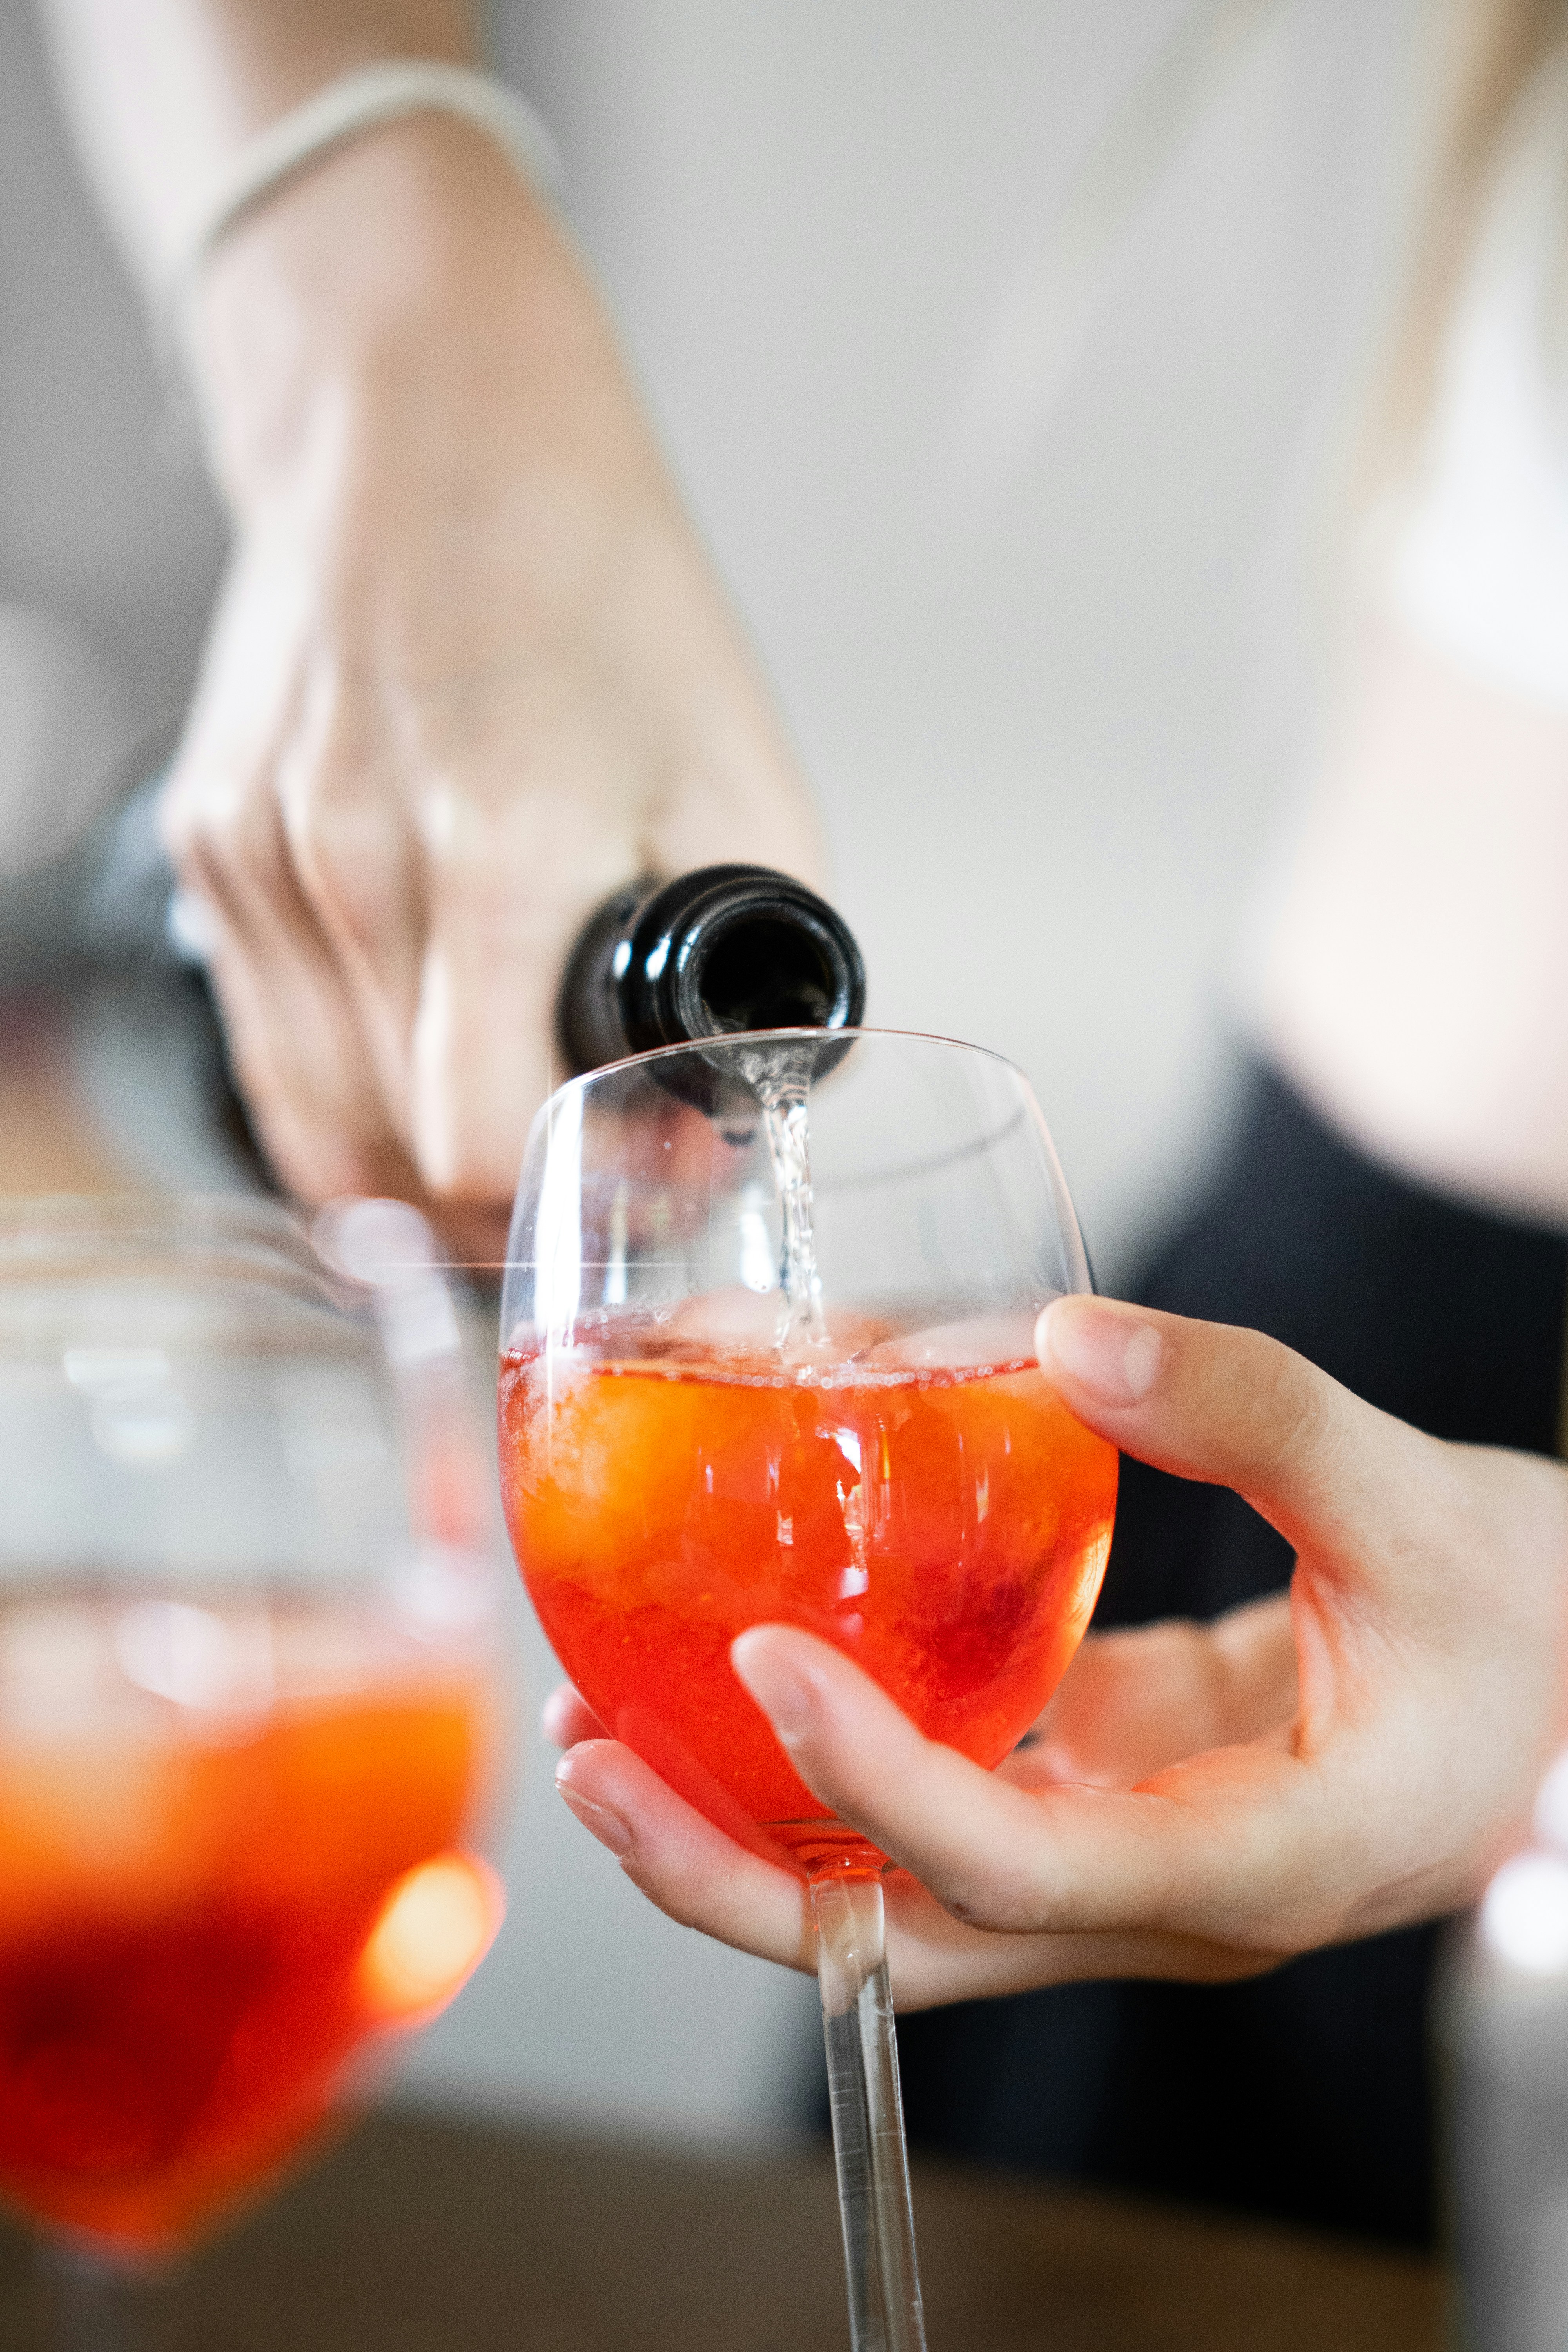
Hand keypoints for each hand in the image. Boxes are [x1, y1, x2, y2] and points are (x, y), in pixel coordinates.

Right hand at [161, 116, 823, 1223]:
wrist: (425, 431)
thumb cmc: (598, 591)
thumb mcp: (741, 782)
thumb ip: (747, 977)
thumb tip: (713, 1128)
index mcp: (501, 851)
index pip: (487, 1144)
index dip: (576, 1195)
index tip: (640, 1177)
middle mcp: (351, 870)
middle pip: (403, 1164)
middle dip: (513, 1201)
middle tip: (592, 1171)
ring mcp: (258, 865)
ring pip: (323, 1133)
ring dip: (423, 1172)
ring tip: (513, 1133)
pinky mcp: (211, 854)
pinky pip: (272, 1054)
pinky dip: (350, 1103)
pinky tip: (422, 1080)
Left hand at [549, 1297, 1567, 2005]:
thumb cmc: (1527, 1624)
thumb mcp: (1419, 1503)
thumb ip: (1251, 1414)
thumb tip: (1065, 1339)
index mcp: (1253, 1868)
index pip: (1025, 1870)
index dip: (881, 1785)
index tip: (766, 1662)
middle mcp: (1162, 1895)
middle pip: (911, 1943)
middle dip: (736, 1873)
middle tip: (592, 1759)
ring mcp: (1122, 1852)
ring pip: (903, 1891)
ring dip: (752, 1821)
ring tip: (606, 1723)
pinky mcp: (1104, 1784)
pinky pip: (945, 1789)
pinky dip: (840, 1737)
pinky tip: (757, 1651)